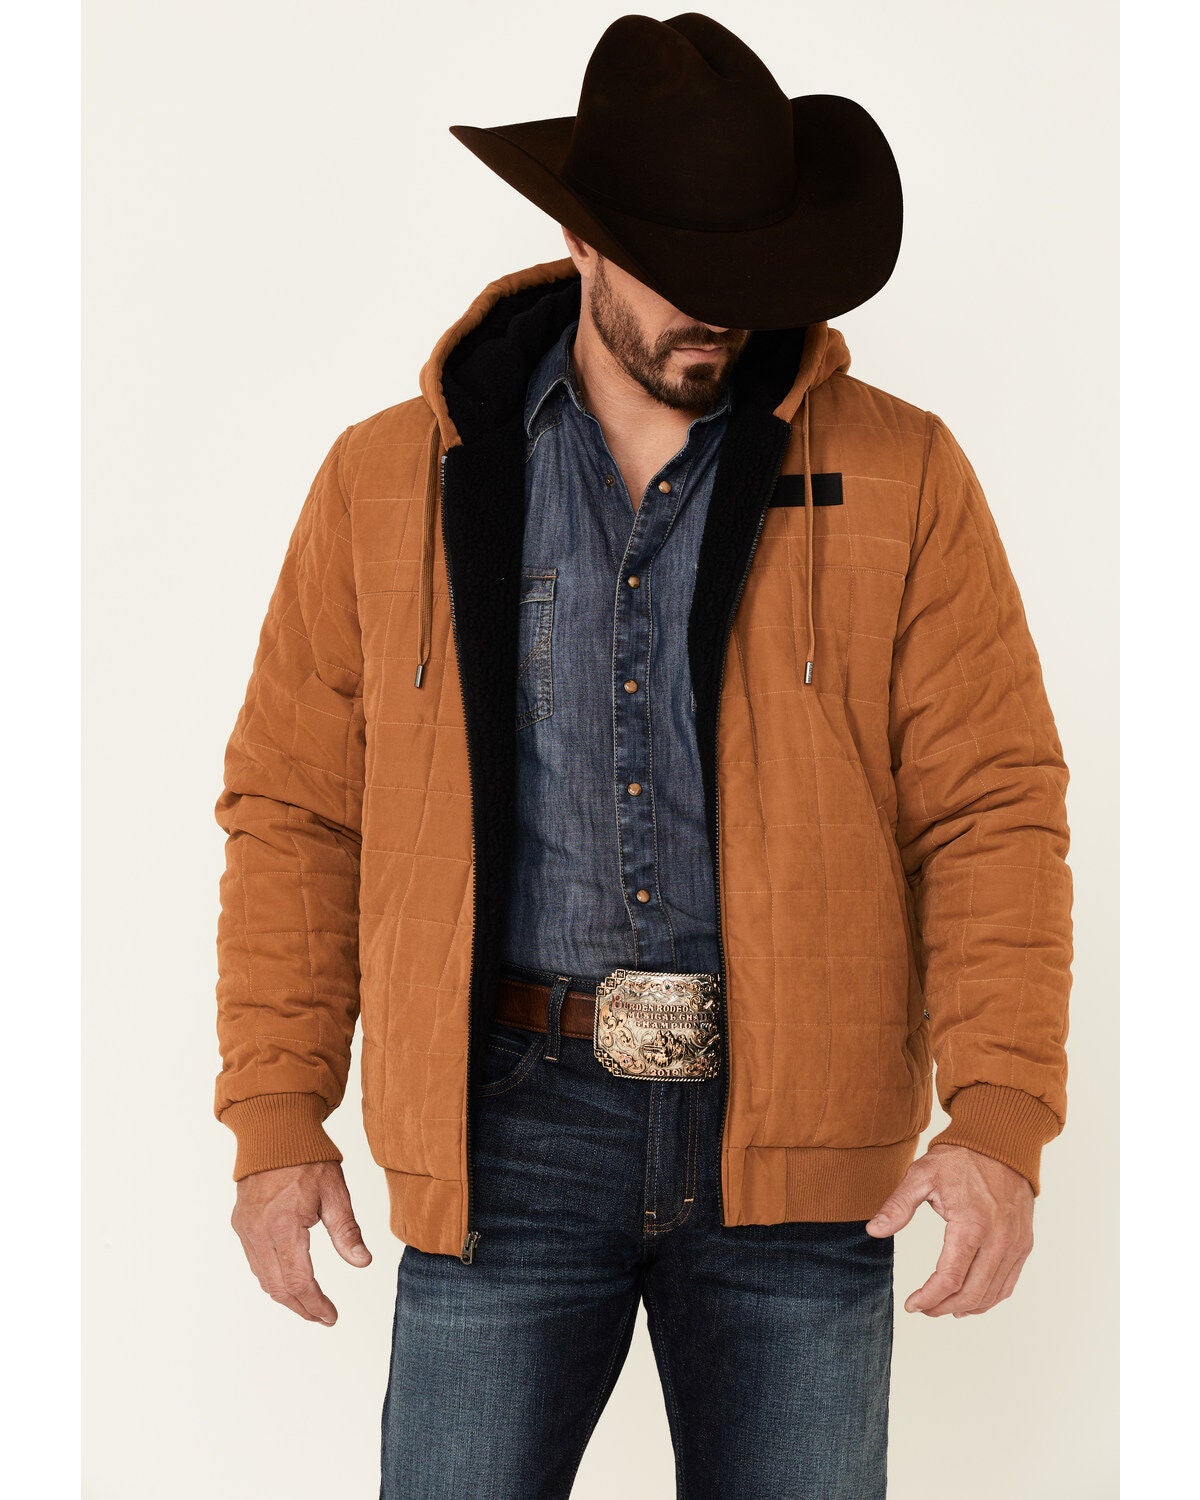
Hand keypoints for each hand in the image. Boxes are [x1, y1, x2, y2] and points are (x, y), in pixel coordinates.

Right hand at [230, 1161, 371, 1324]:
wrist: (274, 1131)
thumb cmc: (307, 1157)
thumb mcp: (335, 1192)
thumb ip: (347, 1231)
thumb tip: (362, 1262)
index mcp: (284, 1225)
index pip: (298, 1280)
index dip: (315, 1304)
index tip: (331, 1316)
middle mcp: (259, 1232)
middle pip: (277, 1287)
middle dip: (301, 1307)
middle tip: (322, 1316)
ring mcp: (246, 1229)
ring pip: (263, 1278)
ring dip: (286, 1295)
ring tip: (309, 1303)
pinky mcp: (241, 1224)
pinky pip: (255, 1261)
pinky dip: (272, 1277)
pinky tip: (289, 1279)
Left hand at [865, 1144, 1033, 1316]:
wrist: (1001, 1142)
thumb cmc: (959, 1158)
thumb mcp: (922, 1175)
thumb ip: (898, 1206)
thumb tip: (873, 1230)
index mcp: (971, 1223)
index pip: (950, 1277)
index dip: (929, 1298)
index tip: (912, 1305)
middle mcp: (998, 1238)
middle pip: (972, 1293)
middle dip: (944, 1307)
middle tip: (923, 1309)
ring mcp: (1015, 1243)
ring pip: (992, 1293)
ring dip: (967, 1307)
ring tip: (942, 1307)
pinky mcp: (1024, 1243)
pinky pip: (1008, 1282)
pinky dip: (989, 1298)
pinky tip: (971, 1300)